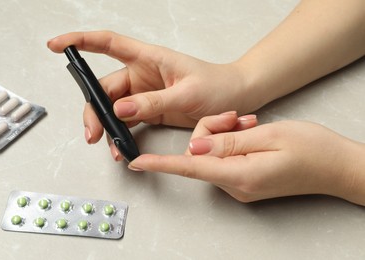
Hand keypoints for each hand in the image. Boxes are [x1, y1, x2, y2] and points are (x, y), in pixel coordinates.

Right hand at [47, 31, 253, 148]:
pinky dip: (121, 135)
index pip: (107, 43)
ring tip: (110, 147)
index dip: (80, 42)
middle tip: (93, 134)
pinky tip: (121, 147)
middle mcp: (141, 74)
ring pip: (113, 108)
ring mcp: (143, 94)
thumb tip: (120, 109)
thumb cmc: (216, 85)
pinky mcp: (149, 111)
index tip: (56, 46)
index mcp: (148, 58)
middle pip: (105, 89)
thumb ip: (154, 102)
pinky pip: (127, 122)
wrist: (234, 99)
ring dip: (106, 127)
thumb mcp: (186, 93)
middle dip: (95, 111)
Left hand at [128, 114, 364, 204]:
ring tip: (251, 124)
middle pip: (201, 154)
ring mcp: (240, 186)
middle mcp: (236, 186)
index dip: (160, 163)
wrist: (338, 167)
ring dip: (224, 134)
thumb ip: (227, 142)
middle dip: (211, 129)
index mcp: (240, 175)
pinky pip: (224, 159)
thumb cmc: (312, 150)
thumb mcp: (270, 135)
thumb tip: (194, 146)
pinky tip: (250, 133)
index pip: (190, 168)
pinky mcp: (245, 180)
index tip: (137, 161)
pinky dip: (231, 142)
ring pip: (212, 154)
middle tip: (239, 117)